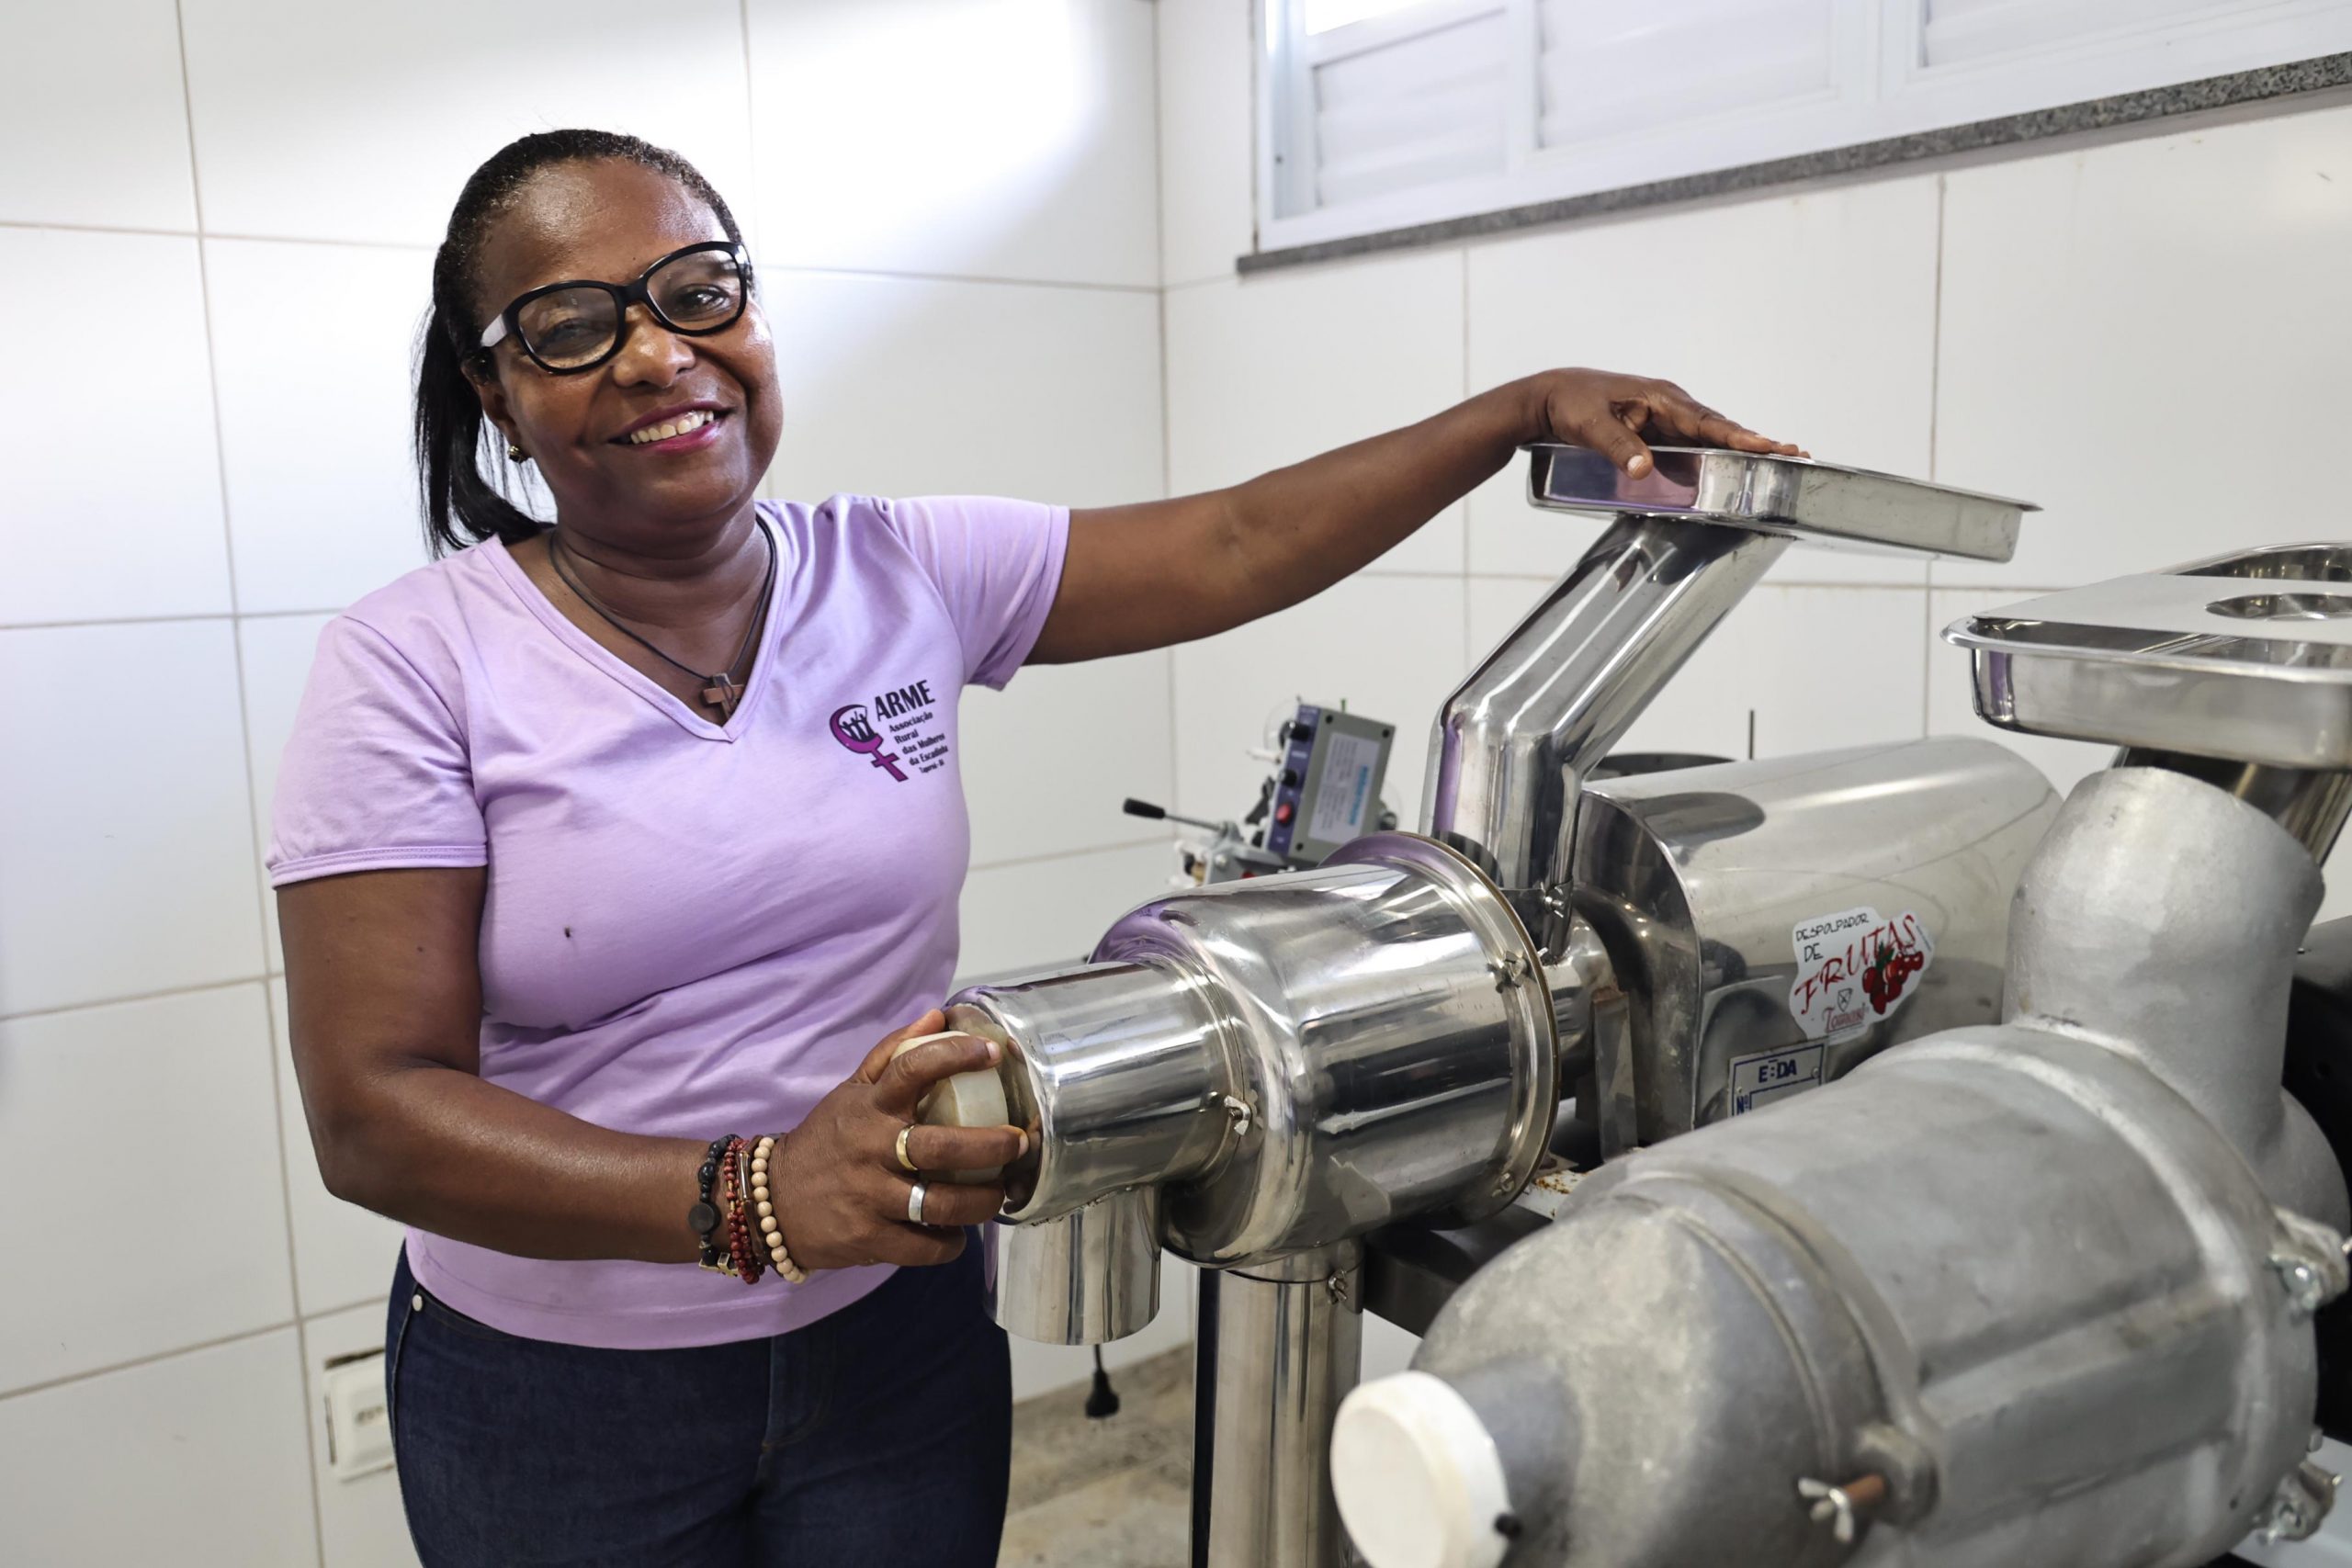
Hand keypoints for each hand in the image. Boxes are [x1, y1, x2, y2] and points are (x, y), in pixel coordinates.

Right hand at [766, 1010, 1027, 1270]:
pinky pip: (923, 1247)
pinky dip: (949, 1244)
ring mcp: (869, 1196)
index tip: (993, 1053)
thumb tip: (939, 1015)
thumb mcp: (852, 1092)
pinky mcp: (868, 1239)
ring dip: (981, 1202)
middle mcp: (870, 1149)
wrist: (771, 1202)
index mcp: (869, 1106)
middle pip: (942, 1146)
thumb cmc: (827, 1140)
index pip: (912, 1068)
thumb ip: (893, 1054)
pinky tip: (958, 1233)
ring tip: (999, 1194)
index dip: (955, 1056)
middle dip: (992, 1146)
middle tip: (1019, 1143)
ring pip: (940, 1203)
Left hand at [1525, 368, 1804, 477]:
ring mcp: (1665, 418)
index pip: (1708, 422)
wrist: (1549, 397)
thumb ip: (1619, 448)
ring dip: (1742, 448)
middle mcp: (1670, 405)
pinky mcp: (1657, 431)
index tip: (1768, 446)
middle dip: (1756, 442)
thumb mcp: (1591, 426)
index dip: (1739, 437)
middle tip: (1795, 453)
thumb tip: (1645, 470)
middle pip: (1720, 428)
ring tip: (1779, 459)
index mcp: (1661, 398)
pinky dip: (1717, 453)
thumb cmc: (1570, 404)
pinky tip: (1734, 465)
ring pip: (1710, 437)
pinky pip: (1693, 443)